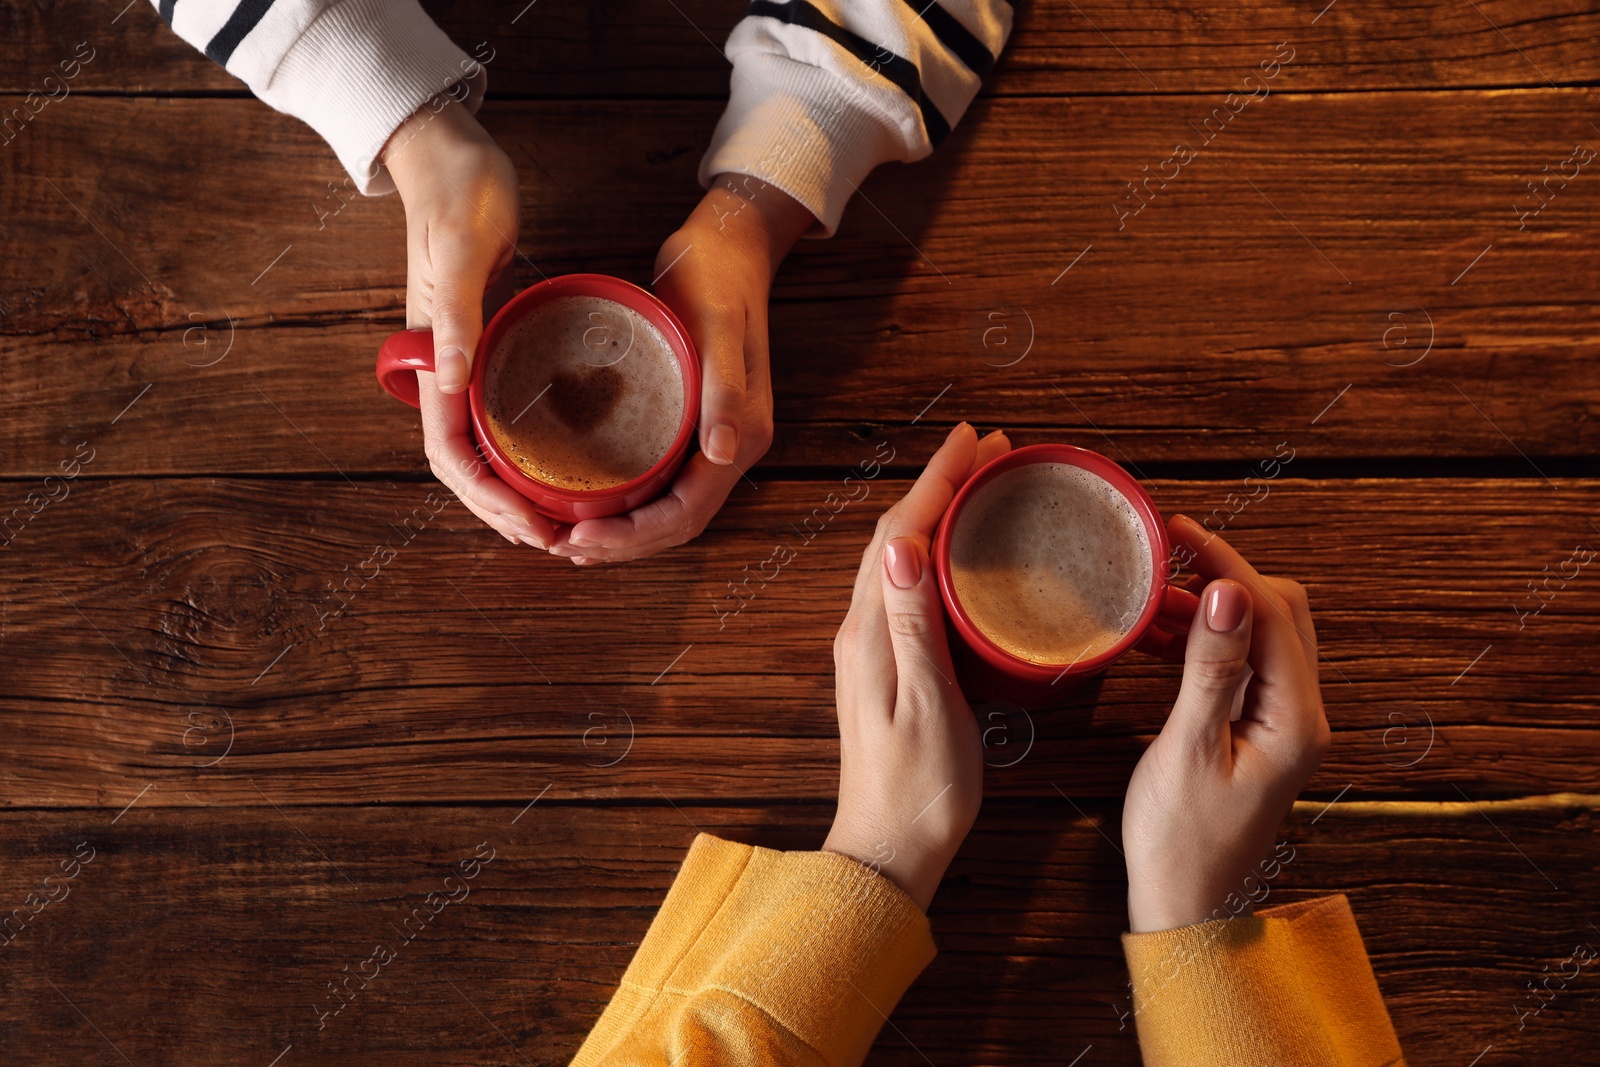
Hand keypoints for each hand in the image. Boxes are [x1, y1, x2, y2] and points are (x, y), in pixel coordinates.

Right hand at [383, 93, 555, 548]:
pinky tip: (557, 466)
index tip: (529, 525)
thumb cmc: (457, 193)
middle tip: (555, 541)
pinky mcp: (487, 346)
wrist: (450, 155)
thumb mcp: (463, 250)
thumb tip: (450, 381)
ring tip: (557, 522)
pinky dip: (523, 451)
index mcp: (432, 355)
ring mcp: (464, 360)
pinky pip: (501, 416)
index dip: (487, 498)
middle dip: (503, 510)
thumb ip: (456, 316)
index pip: (449, 452)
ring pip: (481, 447)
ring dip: (512, 490)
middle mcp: (443, 368)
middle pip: (464, 465)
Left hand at [547, 175, 813, 562]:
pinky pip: (660, 481)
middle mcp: (730, 446)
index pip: (687, 512)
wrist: (730, 244)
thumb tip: (721, 454)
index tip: (582, 537)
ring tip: (568, 537)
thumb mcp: (716, 326)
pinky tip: (590, 504)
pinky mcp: (693, 423)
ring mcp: (714, 438)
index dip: (635, 536)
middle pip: (675, 522)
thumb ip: (723, 390)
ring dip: (621, 533)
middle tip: (561, 544)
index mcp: (741, 435)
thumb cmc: (718, 277)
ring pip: (667, 508)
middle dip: (620, 544)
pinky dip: (626, 503)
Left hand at [823, 422, 1011, 910]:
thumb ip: (914, 625)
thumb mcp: (928, 705)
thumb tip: (904, 545)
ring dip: (935, 513)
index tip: (975, 441)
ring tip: (979, 485)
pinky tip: (958, 556)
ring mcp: (868, 648)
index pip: (902, 534)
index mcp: (871, 634)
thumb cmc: (919, 790)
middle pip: (897, 535)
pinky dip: (931, 552)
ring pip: (898, 557)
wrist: (888, 851)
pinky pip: (904, 588)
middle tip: (989, 451)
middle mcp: (861, 631)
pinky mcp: (881, 667)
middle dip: (940, 484)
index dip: (938, 481)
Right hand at [1122, 515, 1330, 932]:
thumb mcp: (1188, 749)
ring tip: (1152, 598)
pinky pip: (1242, 666)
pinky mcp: (1260, 733)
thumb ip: (1210, 667)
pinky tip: (1161, 639)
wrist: (1188, 909)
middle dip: (1224, 577)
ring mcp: (1284, 725)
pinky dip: (1206, 642)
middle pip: (1279, 614)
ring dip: (1211, 609)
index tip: (1181, 531)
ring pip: (1260, 637)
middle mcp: (1303, 716)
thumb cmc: (1183, 843)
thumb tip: (1224, 590)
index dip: (1227, 563)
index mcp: (1296, 720)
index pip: (1272, 613)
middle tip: (1166, 556)